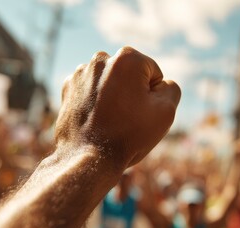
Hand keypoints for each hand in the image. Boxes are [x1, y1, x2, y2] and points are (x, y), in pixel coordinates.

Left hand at [55, 46, 180, 170]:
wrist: (88, 158)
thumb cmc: (129, 135)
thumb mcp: (166, 111)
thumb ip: (171, 88)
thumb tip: (161, 83)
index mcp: (127, 58)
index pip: (153, 74)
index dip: (153, 97)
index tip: (141, 113)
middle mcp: (101, 58)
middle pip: (130, 75)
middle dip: (132, 92)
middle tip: (127, 118)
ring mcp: (81, 73)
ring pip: (110, 82)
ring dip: (113, 96)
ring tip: (110, 120)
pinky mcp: (68, 88)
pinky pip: (91, 91)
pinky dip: (95, 102)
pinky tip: (96, 120)